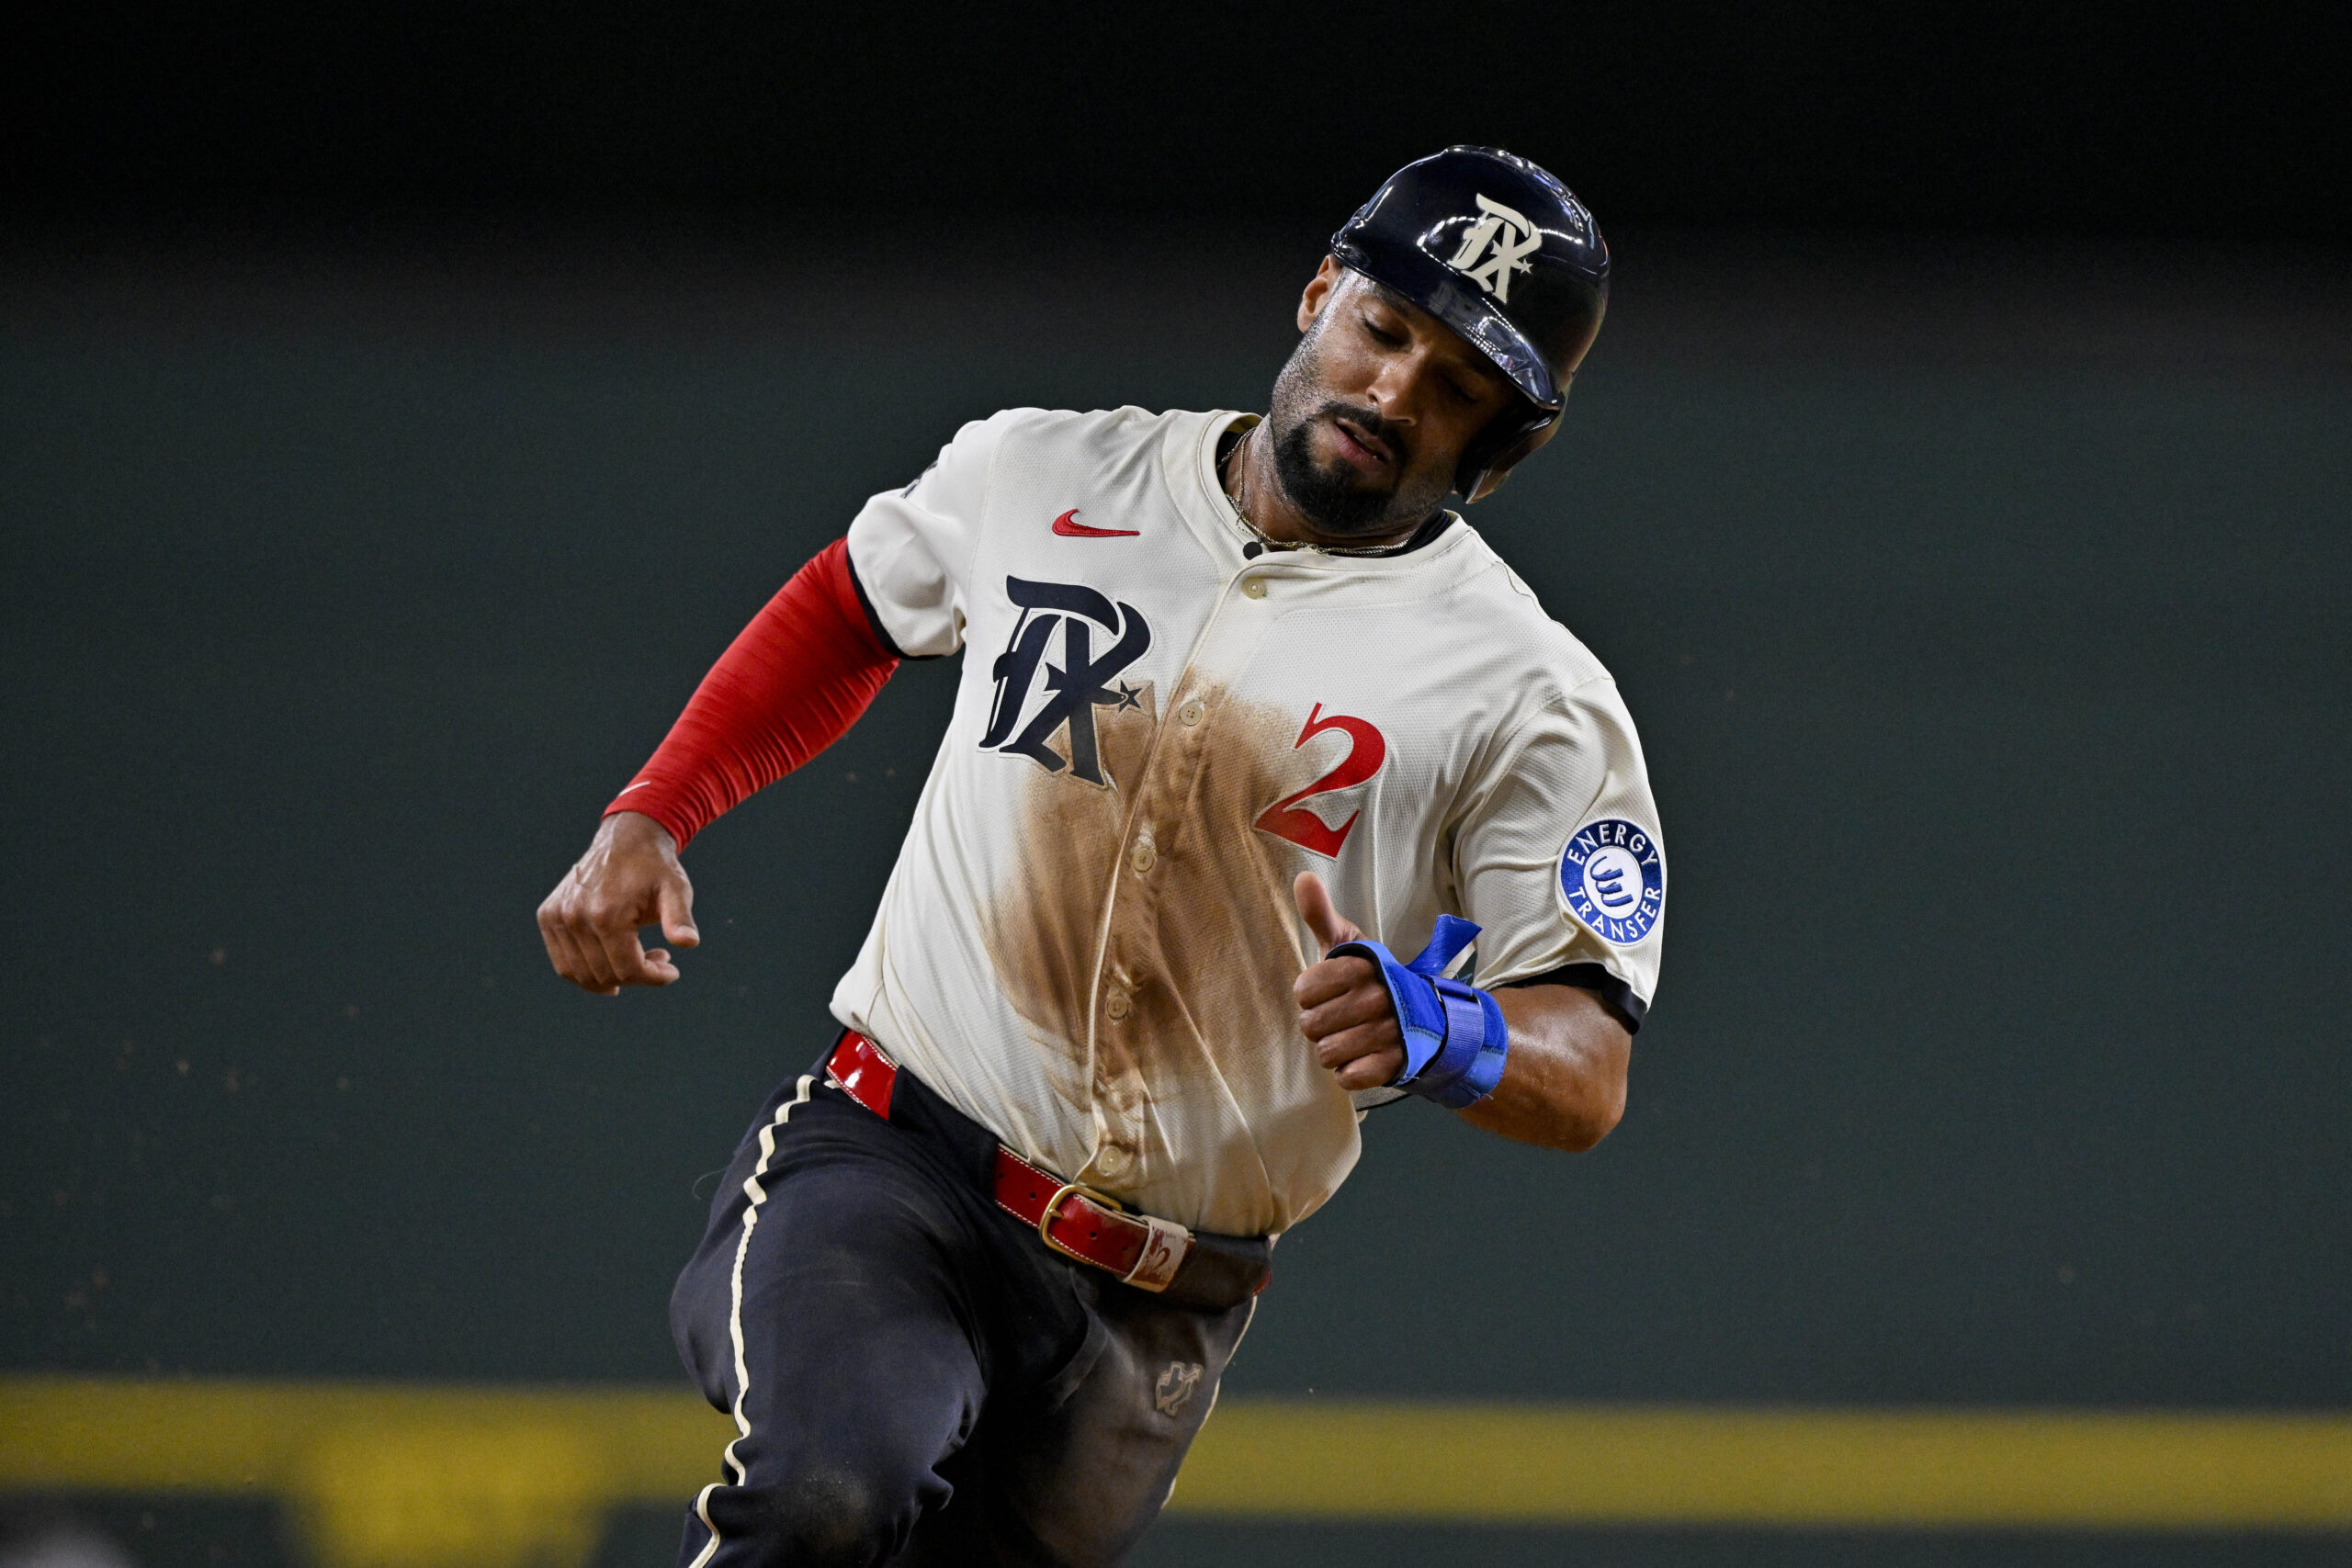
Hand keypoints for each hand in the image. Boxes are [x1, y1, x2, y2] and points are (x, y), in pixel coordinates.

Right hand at [537, 811, 699, 994]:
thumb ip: (680, 918)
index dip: (653, 978)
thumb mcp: (675, 890)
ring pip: (579, 974)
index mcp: (606, 913)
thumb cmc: (654, 867)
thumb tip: (689, 942)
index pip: (627, 970)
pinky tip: (610, 965)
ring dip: (610, 979)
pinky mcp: (548, 915)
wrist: (624, 838)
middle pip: (604, 975)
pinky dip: (585, 972)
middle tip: (659, 959)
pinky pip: (563, 962)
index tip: (672, 971)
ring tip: (637, 961)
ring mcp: (557, 916)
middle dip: (637, 976)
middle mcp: (575, 917)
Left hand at [1291, 871, 1405, 1090]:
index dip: (1309, 995)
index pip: (1305, 990)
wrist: (1426, 1019)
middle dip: (1319, 1025)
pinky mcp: (1396, 1064)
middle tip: (1340, 1017)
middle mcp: (1380, 997)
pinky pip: (1349, 1077)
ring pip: (1327, 1053)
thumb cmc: (1373, 980)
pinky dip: (1350, 1072)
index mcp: (1365, 966)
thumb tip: (1303, 876)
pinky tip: (1363, 1057)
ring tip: (1351, 1036)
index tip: (1326, 991)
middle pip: (1311, 1026)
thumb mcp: (1349, 945)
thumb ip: (1322, 914)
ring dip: (1333, 1049)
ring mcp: (1391, 1032)